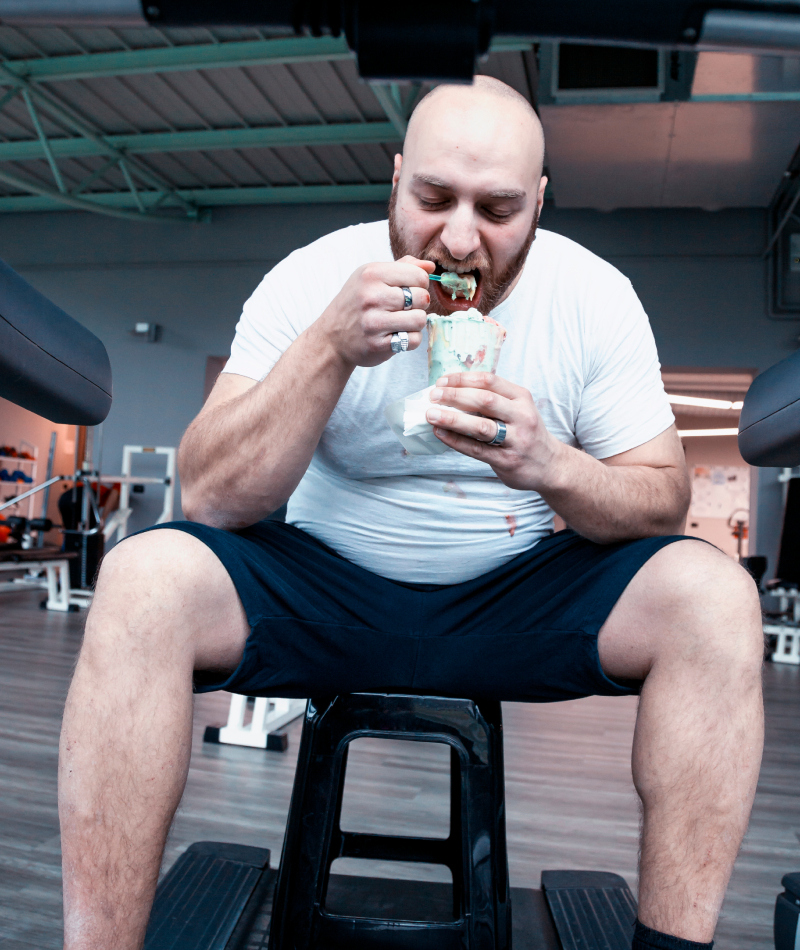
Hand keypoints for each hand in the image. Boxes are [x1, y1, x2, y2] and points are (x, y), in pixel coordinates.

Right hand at [316, 256, 433, 367]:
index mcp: (372, 274)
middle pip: (422, 297)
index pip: (419, 275)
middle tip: (405, 307)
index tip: (409, 289)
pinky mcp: (378, 344)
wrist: (332, 336)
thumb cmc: (356, 302)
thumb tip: (430, 265)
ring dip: (415, 322)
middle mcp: (372, 296)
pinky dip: (410, 339)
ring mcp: (374, 322)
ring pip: (420, 319)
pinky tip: (397, 335)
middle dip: (419, 303)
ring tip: (402, 321)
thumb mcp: (371, 276)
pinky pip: (413, 340)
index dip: (420, 284)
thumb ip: (402, 267)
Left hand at [425, 372, 563, 490]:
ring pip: (481, 426)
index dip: (463, 379)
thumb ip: (493, 400)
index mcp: (521, 398)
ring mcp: (515, 440)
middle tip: (433, 396)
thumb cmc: (526, 433)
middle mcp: (521, 416)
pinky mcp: (507, 461)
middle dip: (455, 395)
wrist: (551, 466)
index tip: (442, 381)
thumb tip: (451, 392)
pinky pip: (477, 449)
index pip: (489, 381)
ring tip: (431, 415)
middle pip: (484, 400)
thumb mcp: (518, 409)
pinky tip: (440, 434)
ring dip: (453, 419)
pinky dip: (456, 441)